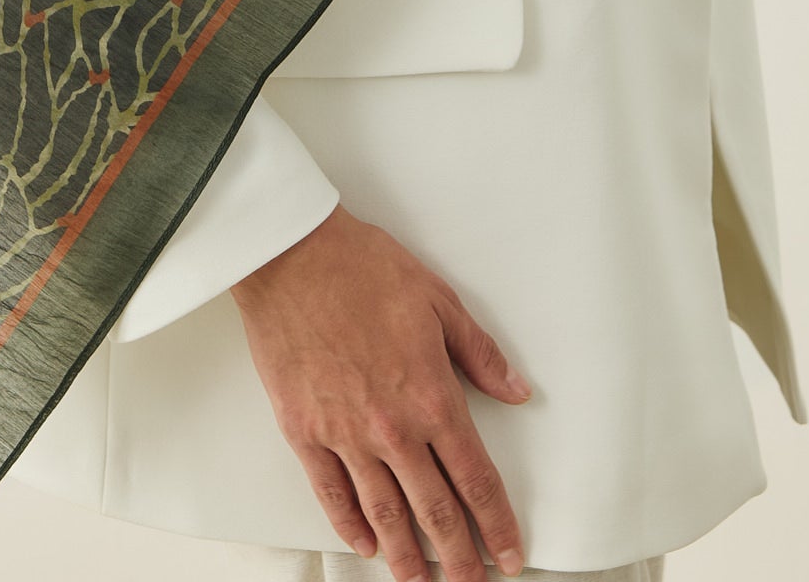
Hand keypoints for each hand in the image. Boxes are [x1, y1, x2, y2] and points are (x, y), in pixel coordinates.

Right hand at [230, 202, 532, 580]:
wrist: (293, 257)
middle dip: (459, 556)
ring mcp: (345, 435)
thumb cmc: (362, 268)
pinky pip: (332, 494)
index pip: (474, 478)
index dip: (496, 522)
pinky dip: (350, 526)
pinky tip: (365, 543)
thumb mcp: (438, 300)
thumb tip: (514, 389)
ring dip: (407, 556)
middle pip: (434, 510)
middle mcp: (392, 428)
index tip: (508, 550)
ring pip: (384, 514)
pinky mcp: (305, 432)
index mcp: (431, 396)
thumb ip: (478, 353)